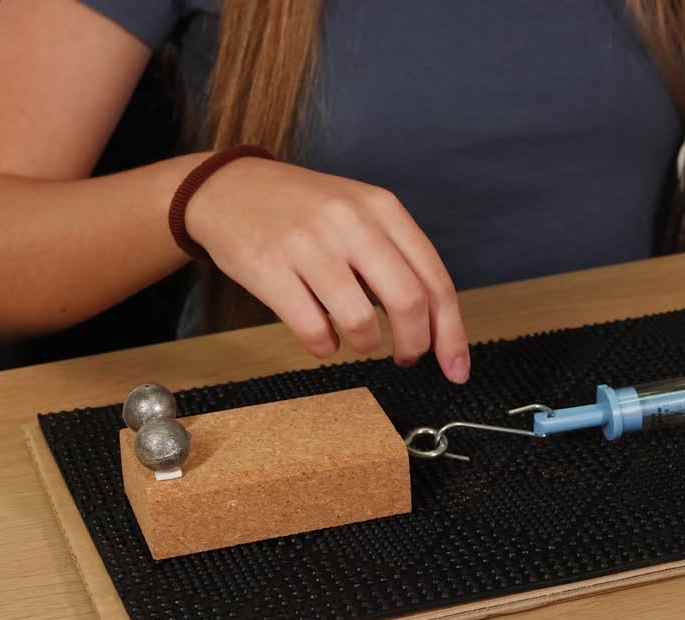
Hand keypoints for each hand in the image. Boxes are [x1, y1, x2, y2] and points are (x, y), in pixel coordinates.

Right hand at [186, 157, 469, 382]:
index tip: (455, 366)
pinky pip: (313, 329)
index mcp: (382, 208)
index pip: (434, 279)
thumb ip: (398, 258)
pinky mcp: (269, 269)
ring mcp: (308, 244)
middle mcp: (350, 221)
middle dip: (416, 344)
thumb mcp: (360, 212)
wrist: (228, 188)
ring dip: (367, 345)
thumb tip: (436, 325)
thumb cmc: (305, 210)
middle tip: (407, 358)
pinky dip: (325, 347)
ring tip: (359, 340)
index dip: (451, 332)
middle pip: (408, 301)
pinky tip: (324, 339)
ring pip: (360, 320)